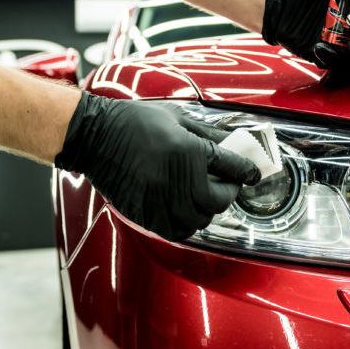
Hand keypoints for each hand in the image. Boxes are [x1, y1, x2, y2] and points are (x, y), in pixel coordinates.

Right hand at [55, 93, 259, 240]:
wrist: (95, 135)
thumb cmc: (135, 121)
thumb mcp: (178, 118)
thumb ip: (210, 134)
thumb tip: (235, 143)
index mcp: (189, 151)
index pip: (232, 168)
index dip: (247, 171)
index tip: (253, 174)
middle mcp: (177, 179)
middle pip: (218, 201)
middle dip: (227, 192)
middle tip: (226, 184)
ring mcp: (159, 199)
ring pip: (199, 220)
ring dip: (207, 210)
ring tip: (204, 197)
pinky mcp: (144, 213)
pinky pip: (176, 231)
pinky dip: (187, 224)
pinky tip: (185, 210)